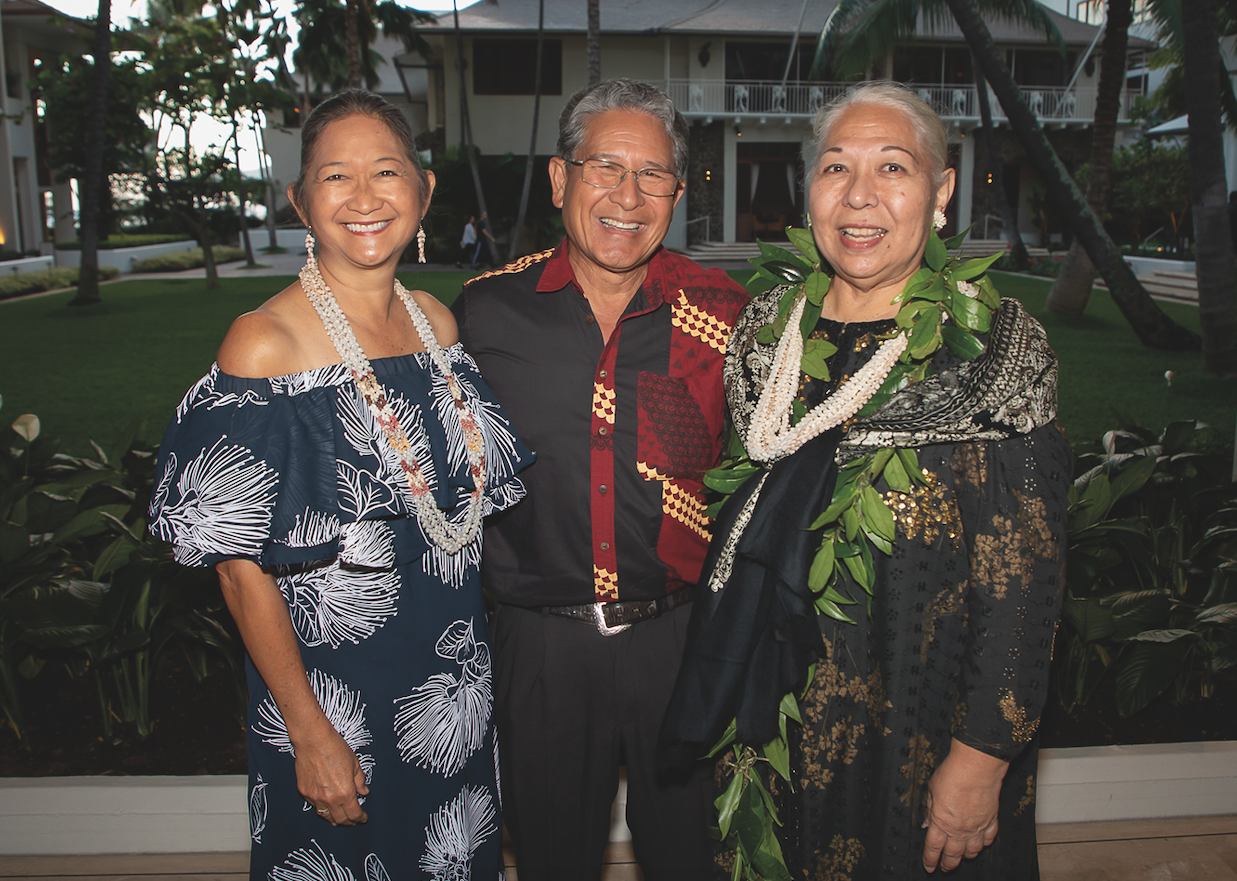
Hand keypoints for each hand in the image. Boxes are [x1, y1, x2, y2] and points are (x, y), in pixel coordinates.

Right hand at [295, 725, 369, 826]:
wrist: (313, 741)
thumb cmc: (335, 749)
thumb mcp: (354, 764)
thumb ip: (360, 781)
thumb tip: (364, 792)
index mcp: (345, 793)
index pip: (354, 814)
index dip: (360, 818)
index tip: (363, 818)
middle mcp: (330, 799)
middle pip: (340, 819)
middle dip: (349, 822)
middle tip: (353, 820)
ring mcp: (315, 797)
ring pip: (326, 816)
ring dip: (334, 819)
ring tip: (339, 819)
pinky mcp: (305, 792)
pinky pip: (315, 806)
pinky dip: (322, 808)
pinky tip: (326, 806)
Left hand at [921, 739, 1006, 872]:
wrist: (976, 768)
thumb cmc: (952, 775)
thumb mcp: (931, 790)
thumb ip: (930, 809)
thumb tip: (927, 822)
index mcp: (941, 823)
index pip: (933, 848)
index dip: (929, 860)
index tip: (929, 867)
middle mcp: (959, 830)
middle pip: (953, 855)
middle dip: (948, 864)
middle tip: (944, 868)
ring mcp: (977, 827)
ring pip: (972, 851)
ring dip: (966, 856)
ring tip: (962, 857)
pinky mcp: (991, 821)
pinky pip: (988, 839)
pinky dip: (984, 844)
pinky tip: (981, 844)